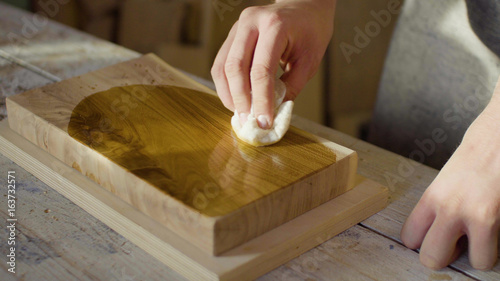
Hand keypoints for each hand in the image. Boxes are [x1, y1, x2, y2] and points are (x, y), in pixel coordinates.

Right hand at [211, 0, 335, 128]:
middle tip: (248, 121)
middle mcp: (251, 22)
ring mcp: (238, 27)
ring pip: (222, 66)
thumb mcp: (309, 60)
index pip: (261, 69)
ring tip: (241, 114)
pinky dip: (226, 86)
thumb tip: (273, 113)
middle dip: (240, 99)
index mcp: (275, 25)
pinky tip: (236, 100)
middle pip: (235, 67)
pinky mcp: (232, 35)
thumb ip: (292, 87)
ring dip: (229, 94)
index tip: (264, 121)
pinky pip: (221, 64)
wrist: (304, 6)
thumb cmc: (310, 31)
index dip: (261, 99)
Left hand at [401, 86, 499, 269]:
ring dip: (481, 253)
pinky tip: (498, 226)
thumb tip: (441, 225)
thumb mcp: (451, 175)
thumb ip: (443, 201)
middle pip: (432, 258)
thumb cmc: (483, 145)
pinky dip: (499, 246)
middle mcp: (448, 208)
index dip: (423, 242)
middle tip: (458, 244)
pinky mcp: (497, 219)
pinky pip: (496, 253)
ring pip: (474, 263)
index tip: (434, 239)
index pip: (410, 237)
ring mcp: (475, 215)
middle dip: (445, 256)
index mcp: (432, 195)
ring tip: (485, 236)